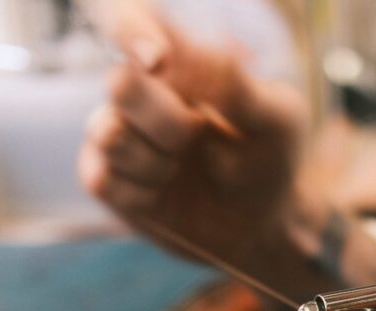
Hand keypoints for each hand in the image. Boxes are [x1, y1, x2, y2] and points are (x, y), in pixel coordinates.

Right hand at [78, 9, 307, 269]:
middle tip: (198, 135)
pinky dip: (139, 192)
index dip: (129, 26)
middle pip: (119, 83)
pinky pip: (100, 179)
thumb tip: (169, 58)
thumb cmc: (268, 159)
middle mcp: (139, 89)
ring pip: (108, 133)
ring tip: (181, 167)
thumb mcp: (276, 121)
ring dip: (156, 160)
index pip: (131, 18)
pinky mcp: (106, 178)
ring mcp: (118, 131)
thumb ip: (234, 86)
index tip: (159, 58)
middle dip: (167, 120)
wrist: (262, 224)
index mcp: (177, 59)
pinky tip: (162, 192)